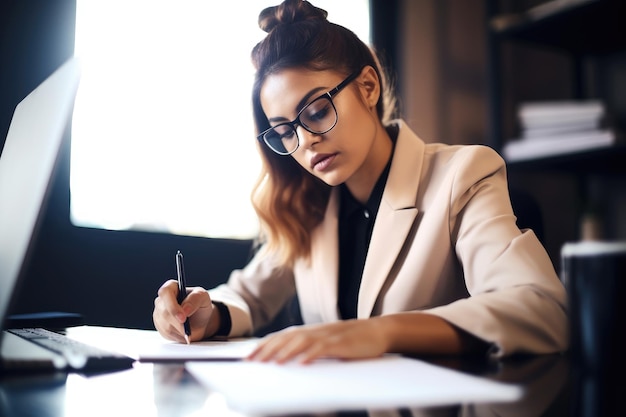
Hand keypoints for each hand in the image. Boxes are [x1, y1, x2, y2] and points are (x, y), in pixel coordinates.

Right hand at [153, 280, 217, 342]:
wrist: (200, 320)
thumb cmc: (201, 305)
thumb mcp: (203, 298)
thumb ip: (195, 299)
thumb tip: (185, 309)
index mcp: (172, 287)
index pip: (165, 292)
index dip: (172, 306)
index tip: (183, 318)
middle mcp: (162, 299)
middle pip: (164, 311)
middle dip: (178, 322)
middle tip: (188, 329)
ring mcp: (159, 313)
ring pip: (164, 324)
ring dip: (179, 330)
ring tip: (190, 330)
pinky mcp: (159, 325)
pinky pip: (165, 332)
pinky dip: (177, 335)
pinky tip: (184, 332)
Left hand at [247, 319, 387, 363]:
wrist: (378, 330)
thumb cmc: (352, 340)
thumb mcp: (327, 343)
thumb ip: (310, 349)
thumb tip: (289, 361)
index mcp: (311, 331)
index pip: (282, 336)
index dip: (264, 345)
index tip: (249, 356)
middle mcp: (316, 331)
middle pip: (287, 338)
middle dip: (268, 350)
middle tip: (253, 361)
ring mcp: (328, 336)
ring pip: (302, 342)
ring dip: (286, 352)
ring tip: (273, 363)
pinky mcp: (342, 343)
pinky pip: (324, 348)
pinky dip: (312, 354)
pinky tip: (303, 363)